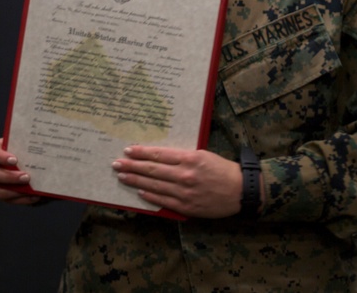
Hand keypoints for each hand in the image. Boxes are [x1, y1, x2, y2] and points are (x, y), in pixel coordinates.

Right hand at [0, 137, 40, 204]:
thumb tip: (40, 148)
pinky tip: (34, 196)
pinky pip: (9, 200)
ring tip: (31, 189)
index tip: (15, 160)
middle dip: (9, 177)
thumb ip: (27, 146)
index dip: (1, 157)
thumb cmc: (24, 148)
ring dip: (15, 191)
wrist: (26, 158)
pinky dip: (22, 199)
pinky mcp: (1, 193)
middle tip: (27, 177)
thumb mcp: (23, 144)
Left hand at [112, 146, 251, 218]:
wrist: (240, 190)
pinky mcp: (186, 207)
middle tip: (116, 164)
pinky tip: (139, 192)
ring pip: (154, 186)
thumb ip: (183, 157)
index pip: (159, 155)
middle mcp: (184, 175)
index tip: (128, 150)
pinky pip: (163, 201)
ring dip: (136, 181)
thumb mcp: (203, 156)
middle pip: (152, 170)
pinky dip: (150, 196)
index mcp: (189, 158)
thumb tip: (160, 157)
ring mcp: (184, 192)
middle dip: (132, 166)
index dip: (142, 153)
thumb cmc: (223, 170)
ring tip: (122, 177)